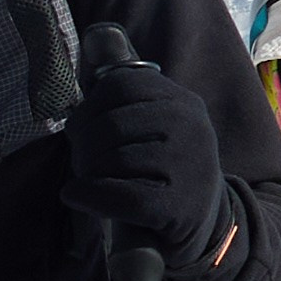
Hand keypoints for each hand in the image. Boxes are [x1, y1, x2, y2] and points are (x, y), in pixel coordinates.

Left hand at [62, 60, 229, 270]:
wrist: (205, 224)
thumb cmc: (166, 171)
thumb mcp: (158, 127)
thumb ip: (127, 101)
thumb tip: (93, 57)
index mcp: (182, 101)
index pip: (119, 84)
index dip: (88, 107)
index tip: (80, 129)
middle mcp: (190, 126)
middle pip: (110, 124)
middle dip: (83, 144)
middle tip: (81, 162)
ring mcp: (188, 166)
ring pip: (113, 159)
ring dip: (87, 172)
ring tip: (88, 181)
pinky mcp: (179, 206)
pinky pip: (121, 196)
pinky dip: (90, 195)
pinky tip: (75, 194)